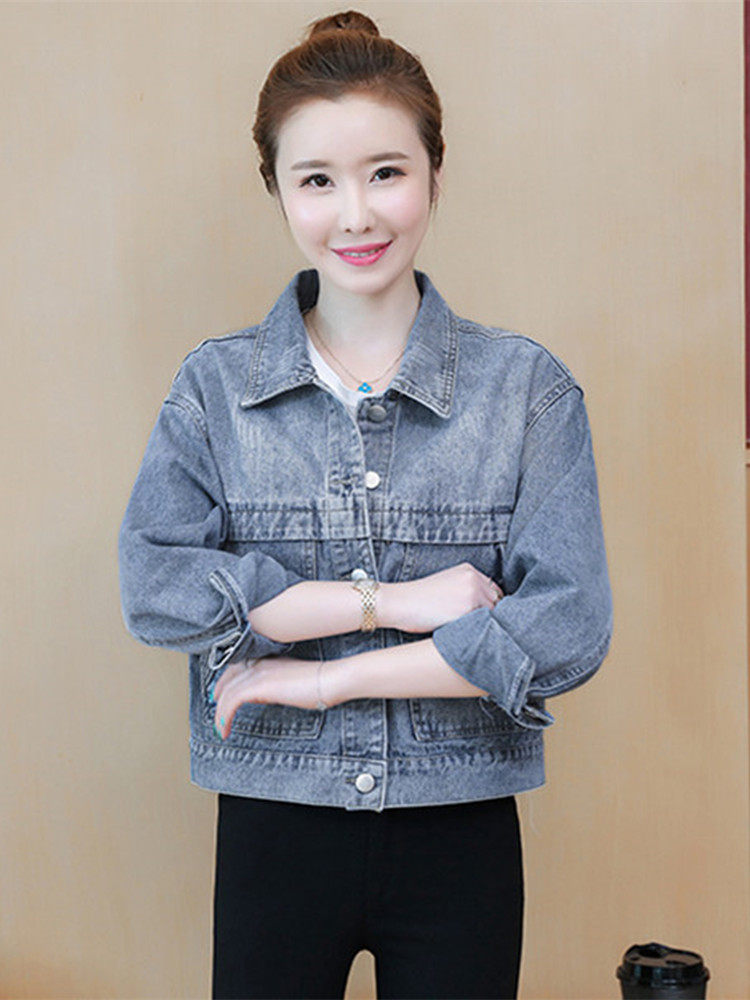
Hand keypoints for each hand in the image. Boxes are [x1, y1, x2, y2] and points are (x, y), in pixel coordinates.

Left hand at [212, 656, 326, 738]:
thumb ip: (276, 684)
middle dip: (218, 694)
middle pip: (228, 677)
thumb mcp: (292, 681)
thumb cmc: (319, 682)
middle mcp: (259, 664)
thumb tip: (264, 695)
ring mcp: (258, 673)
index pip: (237, 667)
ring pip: (227, 692)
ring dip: (219, 713)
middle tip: (215, 711)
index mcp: (267, 660)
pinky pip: (231, 702)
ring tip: (220, 729)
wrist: (328, 680)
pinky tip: (224, 729)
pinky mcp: (258, 686)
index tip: (221, 693)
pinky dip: (224, 716)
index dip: (226, 680)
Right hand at [387, 563, 503, 633]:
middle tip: (480, 629)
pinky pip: (484, 624)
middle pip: (496, 601)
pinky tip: (468, 636)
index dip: (489, 605)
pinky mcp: (469, 608)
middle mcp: (473, 578)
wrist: (401, 602)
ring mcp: (473, 592)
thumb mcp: (446, 584)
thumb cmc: (419, 599)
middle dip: (490, 615)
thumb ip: (466, 590)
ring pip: (492, 614)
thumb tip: (485, 609)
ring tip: (473, 634)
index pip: (492, 590)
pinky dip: (479, 631)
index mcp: (468, 570)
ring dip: (486, 625)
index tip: (484, 618)